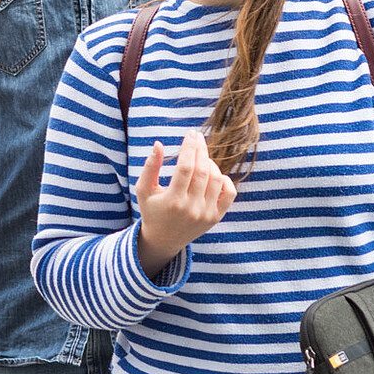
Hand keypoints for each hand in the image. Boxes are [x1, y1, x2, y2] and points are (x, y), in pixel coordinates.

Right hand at [135, 129, 236, 274]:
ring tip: (201, 157)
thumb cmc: (152, 210)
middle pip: (202, 170)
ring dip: (210, 163)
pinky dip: (225, 180)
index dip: (189, 147)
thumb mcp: (144, 190)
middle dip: (201, 149)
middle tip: (198, 137)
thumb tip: (159, 144)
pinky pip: (229, 194)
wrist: (164, 239)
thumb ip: (150, 167)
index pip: (185, 167)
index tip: (190, 134)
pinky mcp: (215, 217)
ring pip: (216, 179)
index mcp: (173, 201)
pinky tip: (215, 174)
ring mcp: (206, 214)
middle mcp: (191, 208)